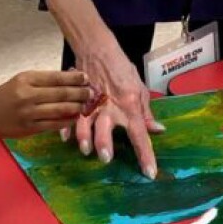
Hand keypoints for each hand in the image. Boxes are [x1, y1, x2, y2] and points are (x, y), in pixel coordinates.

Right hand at [0, 71, 90, 155]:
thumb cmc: (6, 96)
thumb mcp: (20, 81)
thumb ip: (42, 81)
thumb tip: (68, 79)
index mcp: (26, 80)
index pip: (55, 77)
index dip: (73, 77)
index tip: (86, 77)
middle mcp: (27, 95)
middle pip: (60, 93)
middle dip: (79, 92)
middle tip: (91, 92)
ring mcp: (29, 113)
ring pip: (59, 110)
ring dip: (76, 107)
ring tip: (86, 104)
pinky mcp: (30, 129)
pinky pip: (53, 124)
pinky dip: (67, 121)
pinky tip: (75, 117)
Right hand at [65, 38, 164, 179]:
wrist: (98, 50)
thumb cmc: (121, 69)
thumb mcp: (139, 89)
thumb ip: (146, 113)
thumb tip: (157, 131)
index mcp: (129, 106)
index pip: (140, 134)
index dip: (145, 155)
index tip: (149, 173)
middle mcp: (110, 107)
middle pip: (106, 129)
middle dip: (104, 144)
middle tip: (105, 158)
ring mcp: (91, 104)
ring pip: (85, 124)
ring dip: (84, 137)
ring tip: (85, 150)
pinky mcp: (77, 101)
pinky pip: (69, 116)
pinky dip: (66, 127)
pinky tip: (65, 137)